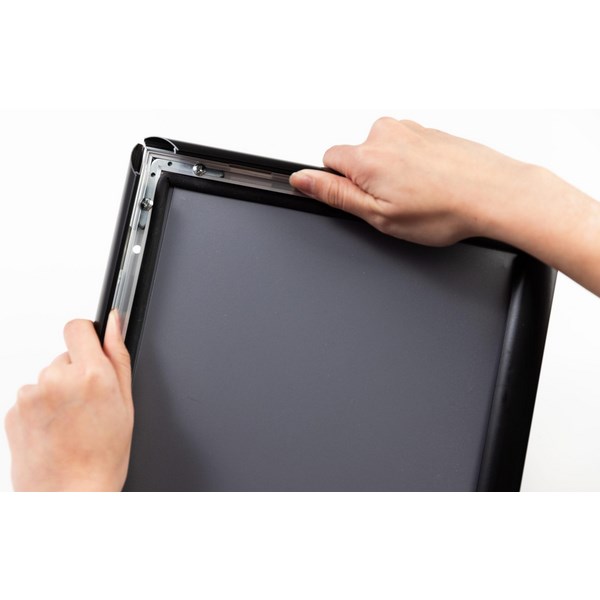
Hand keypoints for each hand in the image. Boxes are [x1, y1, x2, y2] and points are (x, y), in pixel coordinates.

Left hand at [5, 310, 133, 490]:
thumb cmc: (103, 456)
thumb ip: (118, 356)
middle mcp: (57, 379)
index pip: (77, 327)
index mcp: (91, 375)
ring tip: (71, 423)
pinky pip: (31, 397)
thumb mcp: (126, 403)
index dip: (86, 338)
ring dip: (58, 392)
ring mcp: (31, 396)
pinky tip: (55, 431)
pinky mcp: (12, 411)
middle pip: (64, 357)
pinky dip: (41, 409)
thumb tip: (114, 322)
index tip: (91, 351)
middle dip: (76, 373)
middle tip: (88, 406)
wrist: (71, 497)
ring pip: (47, 377)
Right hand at [290, 117, 599, 295]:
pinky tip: (434, 186)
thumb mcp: (378, 214)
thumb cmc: (444, 209)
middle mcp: (385, 133)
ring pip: (384, 153)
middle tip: (396, 204)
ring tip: (420, 196)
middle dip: (369, 180)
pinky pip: (408, 149)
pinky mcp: (430, 131)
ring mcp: (411, 129)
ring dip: (394, 173)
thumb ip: (334, 194)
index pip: (328, 162)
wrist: (496, 194)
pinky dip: (415, 166)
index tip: (363, 200)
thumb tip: (301, 179)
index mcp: (367, 156)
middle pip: (357, 157)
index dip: (342, 187)